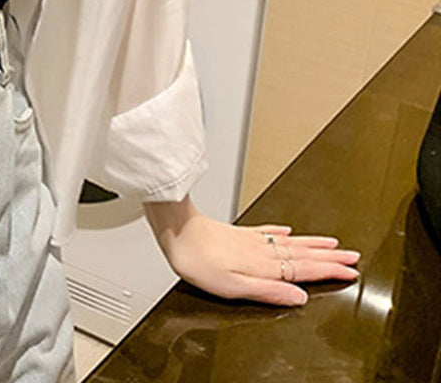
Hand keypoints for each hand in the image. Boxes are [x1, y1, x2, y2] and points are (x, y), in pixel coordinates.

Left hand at [143, 196, 360, 306]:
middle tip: (353, 256)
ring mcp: (250, 240)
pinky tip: (287, 230)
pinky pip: (267, 232)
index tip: (351, 272)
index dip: (329, 271)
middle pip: (302, 254)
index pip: (304, 270)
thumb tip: (299, 298)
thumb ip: (268, 291)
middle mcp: (261, 250)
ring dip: (313, 244)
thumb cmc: (198, 260)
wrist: (175, 231)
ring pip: (290, 242)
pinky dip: (282, 232)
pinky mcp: (237, 233)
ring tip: (332, 244)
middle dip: (330, 256)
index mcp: (263, 265)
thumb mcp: (234, 286)